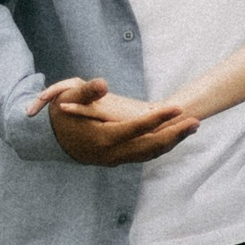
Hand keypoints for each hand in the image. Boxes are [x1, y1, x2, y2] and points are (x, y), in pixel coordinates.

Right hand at [28, 77, 198, 165]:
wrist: (48, 138)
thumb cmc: (58, 114)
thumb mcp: (68, 97)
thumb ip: (87, 92)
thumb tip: (103, 84)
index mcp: (103, 139)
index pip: (138, 129)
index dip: (159, 118)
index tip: (178, 108)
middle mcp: (112, 154)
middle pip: (150, 146)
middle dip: (175, 134)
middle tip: (196, 122)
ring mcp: (115, 160)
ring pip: (150, 153)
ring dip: (172, 141)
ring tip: (191, 128)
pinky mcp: (117, 160)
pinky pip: (144, 155)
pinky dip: (160, 146)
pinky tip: (173, 136)